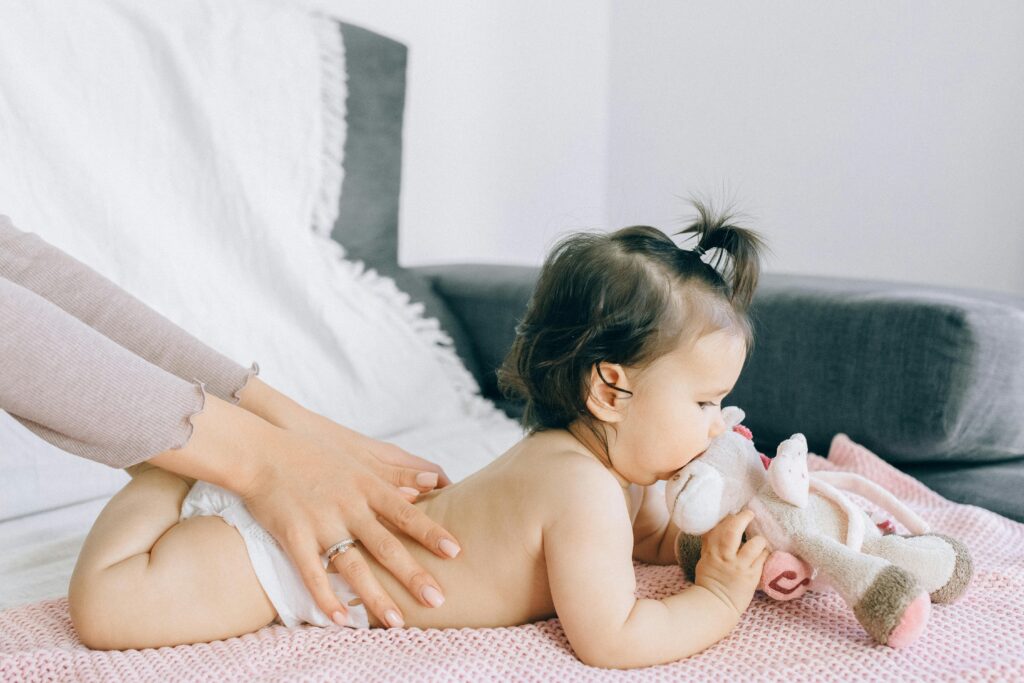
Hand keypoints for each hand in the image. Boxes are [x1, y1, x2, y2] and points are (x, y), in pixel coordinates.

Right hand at [237, 427, 461, 627]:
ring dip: (375, 596)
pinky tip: (341, 619)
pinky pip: (312, 572)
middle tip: (437, 599)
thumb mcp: (357, 457)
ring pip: (353, 565)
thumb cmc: (312, 453)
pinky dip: (326, 597)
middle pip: (386, 544)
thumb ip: (393, 474)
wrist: (261, 452)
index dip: (431, 533)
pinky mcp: (292, 534)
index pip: (406, 513)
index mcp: (366, 485)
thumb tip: (431, 482)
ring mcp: (320, 521)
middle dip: (412, 574)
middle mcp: (348, 504)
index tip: (456, 552)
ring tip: (396, 621)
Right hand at [693, 509, 768, 617]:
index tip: (732, 513)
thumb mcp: (705, 560)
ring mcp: (738, 566)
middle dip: (743, 518)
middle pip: (733, 530)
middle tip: (750, 513)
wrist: (716, 605)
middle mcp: (724, 556)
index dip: (726, 518)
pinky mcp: (751, 577)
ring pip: (753, 544)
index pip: (717, 528)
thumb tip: (719, 527)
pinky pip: (762, 559)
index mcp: (710, 551)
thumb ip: (711, 544)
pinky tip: (764, 553)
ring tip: (760, 540)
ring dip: (759, 539)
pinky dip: (764, 554)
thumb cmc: (710, 581)